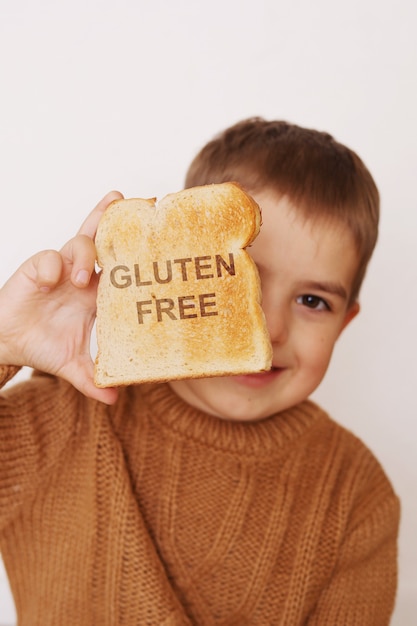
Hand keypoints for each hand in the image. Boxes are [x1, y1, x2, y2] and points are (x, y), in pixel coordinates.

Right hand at [0, 191, 122, 403]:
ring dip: (82, 256)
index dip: (133, 250)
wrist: (8, 345)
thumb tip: (115, 398)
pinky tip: (53, 279)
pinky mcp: (34, 270)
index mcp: (96, 294)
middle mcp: (81, 276)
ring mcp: (58, 270)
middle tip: (120, 198)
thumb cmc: (44, 347)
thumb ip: (93, 379)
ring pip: (77, 245)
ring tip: (81, 277)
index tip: (154, 235)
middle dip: (108, 217)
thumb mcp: (72, 365)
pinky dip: (51, 266)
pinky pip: (46, 259)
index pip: (119, 267)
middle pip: (99, 240)